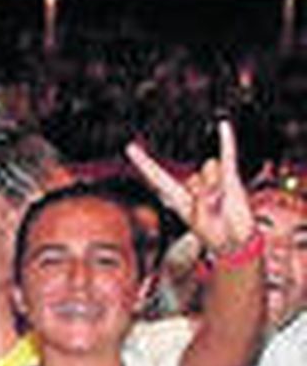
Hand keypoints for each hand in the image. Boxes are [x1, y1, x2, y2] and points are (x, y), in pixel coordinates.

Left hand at [126, 119, 252, 257]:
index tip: (129, 147)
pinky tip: (223, 125)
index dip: (143, 162)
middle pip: (193, 176)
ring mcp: (211, 180)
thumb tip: (214, 185)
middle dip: (204, 193)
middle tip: (211, 212)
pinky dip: (226, 141)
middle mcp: (191, 186)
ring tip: (222, 204)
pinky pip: (227, 154)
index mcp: (177, 198)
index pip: (156, 176)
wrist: (236, 240)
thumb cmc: (215, 235)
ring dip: (217, 185)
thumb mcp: (202, 222)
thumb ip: (204, 203)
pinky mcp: (230, 177)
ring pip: (210, 169)